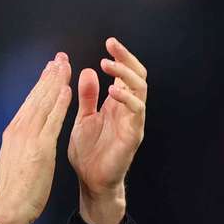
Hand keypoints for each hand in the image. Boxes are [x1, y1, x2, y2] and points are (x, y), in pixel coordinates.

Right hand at [0, 52, 72, 223]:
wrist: (10, 205)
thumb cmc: (14, 189)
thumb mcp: (12, 159)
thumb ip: (20, 144)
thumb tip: (23, 137)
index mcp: (14, 132)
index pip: (29, 102)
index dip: (41, 85)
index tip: (49, 71)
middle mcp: (19, 129)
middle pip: (36, 97)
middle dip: (49, 76)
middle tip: (59, 59)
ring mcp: (29, 137)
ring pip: (44, 103)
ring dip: (55, 82)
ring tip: (65, 66)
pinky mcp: (40, 147)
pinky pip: (52, 120)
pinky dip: (59, 104)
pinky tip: (67, 90)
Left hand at [68, 38, 147, 223]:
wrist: (91, 181)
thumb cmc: (89, 152)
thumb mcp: (83, 118)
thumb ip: (88, 96)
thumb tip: (90, 70)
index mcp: (116, 104)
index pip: (124, 74)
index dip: (120, 57)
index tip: (109, 43)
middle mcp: (128, 109)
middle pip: (137, 76)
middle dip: (126, 58)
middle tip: (112, 46)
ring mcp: (133, 121)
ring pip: (140, 90)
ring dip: (125, 74)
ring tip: (108, 64)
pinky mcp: (133, 135)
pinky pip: (137, 112)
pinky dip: (127, 99)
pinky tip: (113, 91)